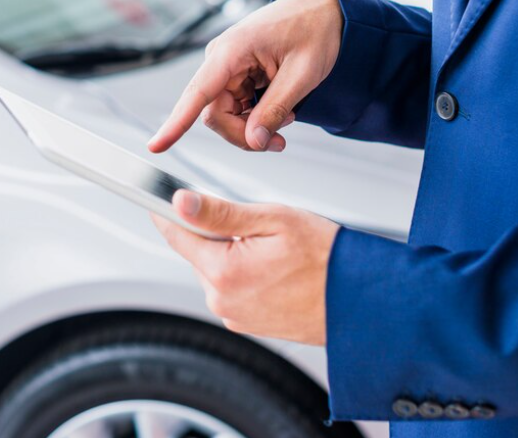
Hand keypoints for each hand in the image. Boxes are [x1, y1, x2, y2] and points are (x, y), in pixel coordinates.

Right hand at [148, 0, 342, 152]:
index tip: (156, 146)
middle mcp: (221, 59)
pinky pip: (235, 107)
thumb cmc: (315, 30)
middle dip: (244, 134)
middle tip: (278, 142)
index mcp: (232, 50)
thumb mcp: (302, 74)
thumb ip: (274, 109)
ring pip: (225, 115)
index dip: (175, 124)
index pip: (197, 93)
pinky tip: (280, 111)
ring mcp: (227, 67)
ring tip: (286, 119)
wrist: (324, 11)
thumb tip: (254, 141)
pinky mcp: (235, 74)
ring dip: (253, 127)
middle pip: (214, 114)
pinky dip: (256, 117)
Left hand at [152, 189, 339, 344]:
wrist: (363, 301)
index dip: (167, 211)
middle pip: (198, 251)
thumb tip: (179, 202)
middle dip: (217, 232)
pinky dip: (246, 273)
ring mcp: (235, 315)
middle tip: (255, 226)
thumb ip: (220, 212)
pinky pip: (233, 288)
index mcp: (224, 272)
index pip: (177, 234)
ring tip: (274, 252)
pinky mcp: (247, 323)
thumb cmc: (327, 258)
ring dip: (233, 253)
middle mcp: (223, 300)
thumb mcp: (273, 220)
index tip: (153, 194)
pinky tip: (276, 270)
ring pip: (216, 269)